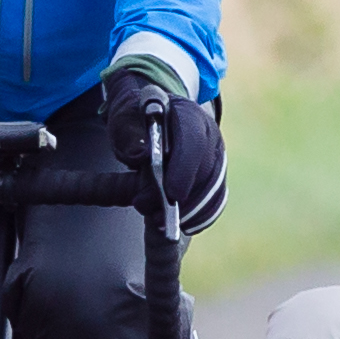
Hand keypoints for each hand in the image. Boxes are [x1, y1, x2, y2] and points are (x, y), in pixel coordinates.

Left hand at [111, 61, 227, 235]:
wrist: (147, 122)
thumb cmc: (134, 121)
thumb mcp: (123, 120)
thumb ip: (128, 134)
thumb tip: (139, 155)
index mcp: (187, 114)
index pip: (194, 140)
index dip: (185, 168)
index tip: (172, 193)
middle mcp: (209, 134)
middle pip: (206, 170)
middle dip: (182, 197)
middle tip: (152, 214)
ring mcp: (216, 156)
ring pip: (213, 189)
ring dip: (189, 210)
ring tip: (159, 222)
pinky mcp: (215, 177)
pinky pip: (216, 200)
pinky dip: (200, 216)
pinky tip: (182, 224)